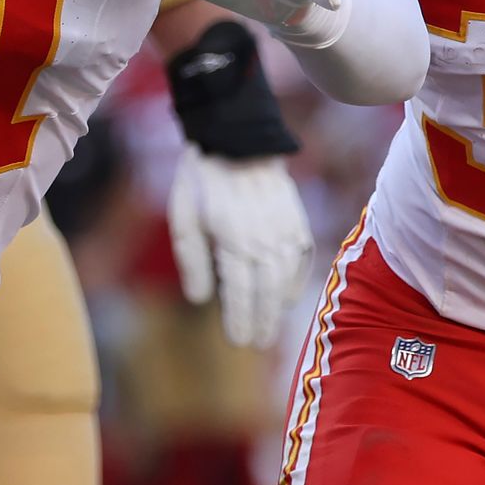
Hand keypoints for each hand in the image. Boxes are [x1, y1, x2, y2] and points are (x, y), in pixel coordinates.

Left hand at [168, 151, 314, 348]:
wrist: (238, 138)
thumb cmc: (203, 180)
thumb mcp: (184, 218)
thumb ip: (192, 261)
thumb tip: (200, 300)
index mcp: (233, 241)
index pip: (240, 293)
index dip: (241, 320)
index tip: (240, 342)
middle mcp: (264, 240)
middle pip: (266, 293)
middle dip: (262, 322)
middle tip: (257, 345)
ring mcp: (285, 230)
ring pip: (285, 279)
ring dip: (278, 307)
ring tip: (270, 328)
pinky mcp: (296, 220)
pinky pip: (301, 258)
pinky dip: (295, 280)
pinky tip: (287, 296)